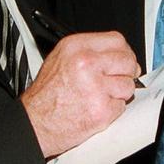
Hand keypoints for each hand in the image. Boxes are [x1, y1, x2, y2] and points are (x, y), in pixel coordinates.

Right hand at [21, 31, 139, 157]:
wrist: (34, 123)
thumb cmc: (45, 96)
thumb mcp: (60, 59)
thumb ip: (89, 52)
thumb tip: (117, 54)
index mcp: (76, 47)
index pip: (117, 40)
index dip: (123, 52)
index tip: (123, 60)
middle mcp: (86, 63)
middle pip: (127, 61)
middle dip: (126, 72)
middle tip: (115, 80)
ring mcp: (96, 87)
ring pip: (128, 85)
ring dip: (118, 93)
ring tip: (99, 97)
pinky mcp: (102, 110)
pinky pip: (121, 106)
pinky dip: (112, 110)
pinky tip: (95, 108)